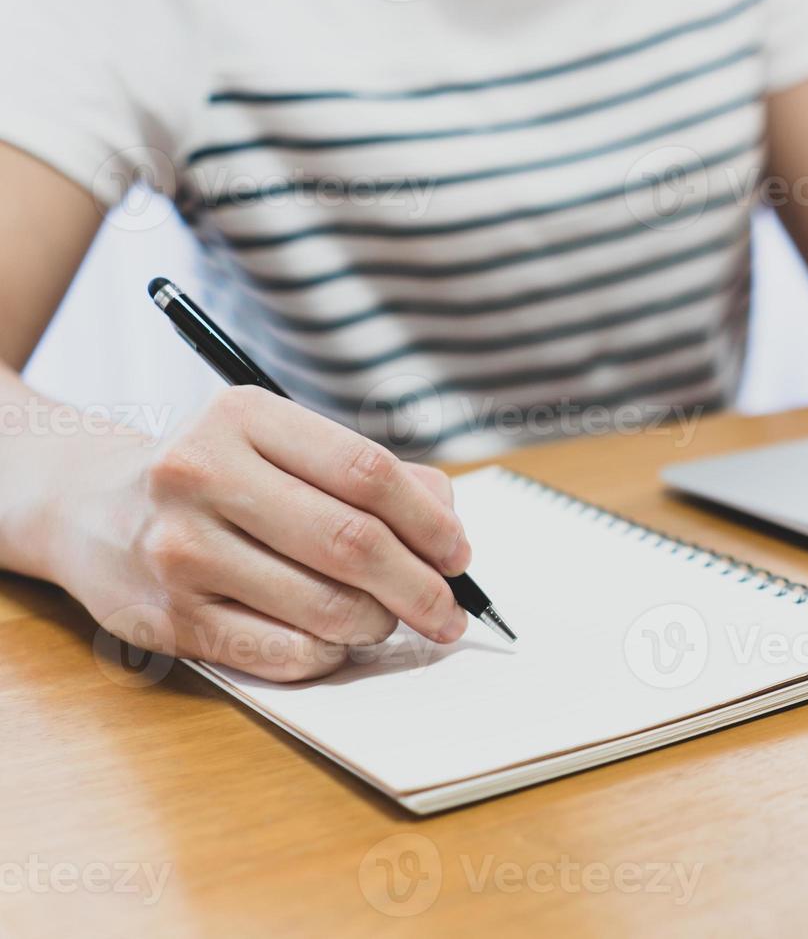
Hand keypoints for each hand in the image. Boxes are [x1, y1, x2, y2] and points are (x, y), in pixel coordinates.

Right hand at [51, 387, 471, 681]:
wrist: (85, 507)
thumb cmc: (216, 476)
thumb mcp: (278, 444)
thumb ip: (368, 475)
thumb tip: (449, 525)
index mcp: (242, 417)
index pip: (367, 471)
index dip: (430, 521)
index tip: (458, 553)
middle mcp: (201, 476)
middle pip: (353, 542)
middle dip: (420, 586)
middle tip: (449, 610)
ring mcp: (179, 551)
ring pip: (325, 607)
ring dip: (379, 623)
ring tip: (387, 619)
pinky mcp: (166, 619)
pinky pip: (285, 654)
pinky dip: (331, 653)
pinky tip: (335, 639)